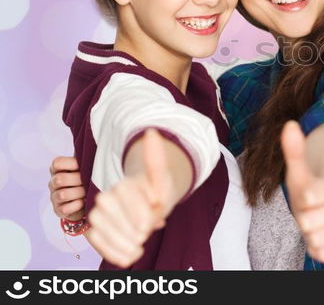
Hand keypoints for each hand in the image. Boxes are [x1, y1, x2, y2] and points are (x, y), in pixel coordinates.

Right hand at [49, 156, 85, 220]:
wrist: (87, 201)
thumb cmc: (87, 180)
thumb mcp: (86, 168)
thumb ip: (85, 159)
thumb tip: (95, 146)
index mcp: (59, 170)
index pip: (57, 163)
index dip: (70, 164)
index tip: (82, 166)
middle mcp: (53, 183)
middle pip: (59, 179)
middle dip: (78, 180)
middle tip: (88, 181)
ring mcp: (54, 197)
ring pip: (62, 194)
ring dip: (78, 193)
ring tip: (87, 192)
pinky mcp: (58, 210)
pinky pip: (65, 208)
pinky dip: (77, 205)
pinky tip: (83, 202)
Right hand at [85, 129, 172, 267]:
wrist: (151, 204)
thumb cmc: (158, 192)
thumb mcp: (163, 179)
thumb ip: (156, 160)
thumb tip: (151, 131)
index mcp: (124, 184)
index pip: (124, 198)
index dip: (140, 213)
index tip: (154, 219)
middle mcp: (106, 196)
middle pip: (109, 216)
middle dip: (129, 228)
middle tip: (145, 233)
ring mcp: (98, 213)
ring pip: (99, 228)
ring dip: (119, 243)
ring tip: (138, 249)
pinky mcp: (94, 229)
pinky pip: (95, 240)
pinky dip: (111, 251)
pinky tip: (128, 257)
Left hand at [281, 121, 323, 263]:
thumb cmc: (312, 186)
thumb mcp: (301, 169)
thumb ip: (294, 150)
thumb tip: (289, 125)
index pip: (310, 196)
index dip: (305, 199)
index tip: (309, 195)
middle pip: (310, 223)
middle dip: (303, 220)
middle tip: (309, 213)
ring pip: (320, 241)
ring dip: (311, 236)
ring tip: (315, 225)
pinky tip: (323, 239)